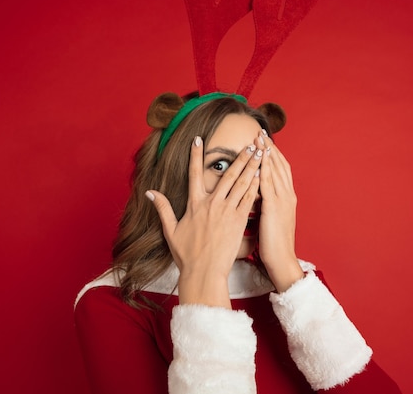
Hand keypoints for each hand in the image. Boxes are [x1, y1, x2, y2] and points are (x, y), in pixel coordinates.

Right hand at [147, 136, 262, 307]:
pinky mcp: (239, 221)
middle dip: (240, 157)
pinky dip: (256, 186)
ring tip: (260, 153)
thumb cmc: (187, 254)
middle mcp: (211, 204)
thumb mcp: (170, 230)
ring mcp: (226, 212)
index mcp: (194, 204)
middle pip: (227, 174)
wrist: (204, 272)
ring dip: (251, 166)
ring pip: (241, 183)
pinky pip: (249, 199)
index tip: (198, 139)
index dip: (195, 155)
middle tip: (250, 142)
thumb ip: (162, 208)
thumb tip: (150, 192)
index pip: (194, 174)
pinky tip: (262, 175)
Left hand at [255, 131, 303, 291]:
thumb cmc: (273, 245)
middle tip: (260, 131)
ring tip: (258, 138)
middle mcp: (287, 196)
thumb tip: (254, 195)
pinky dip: (264, 169)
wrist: (281, 261)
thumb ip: (265, 205)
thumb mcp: (270, 220)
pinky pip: (268, 184)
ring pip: (274, 171)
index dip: (272, 154)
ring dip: (266, 153)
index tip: (264, 140)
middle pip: (278, 165)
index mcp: (286, 198)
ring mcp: (282, 201)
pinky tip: (257, 158)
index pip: (280, 170)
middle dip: (269, 147)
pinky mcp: (274, 208)